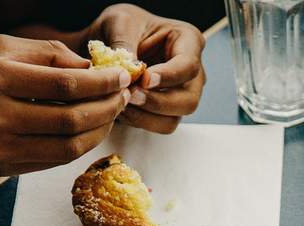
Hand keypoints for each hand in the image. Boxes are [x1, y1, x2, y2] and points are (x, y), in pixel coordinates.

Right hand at [0, 35, 129, 175]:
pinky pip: (54, 160)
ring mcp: (0, 148)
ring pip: (69, 146)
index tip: (122, 77)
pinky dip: (78, 145)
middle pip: (73, 120)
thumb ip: (43, 53)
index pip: (66, 85)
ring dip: (99, 131)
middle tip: (124, 96)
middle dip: (108, 108)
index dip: (102, 83)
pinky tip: (89, 130)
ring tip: (112, 113)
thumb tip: (90, 67)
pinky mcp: (3, 169)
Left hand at [80, 5, 205, 132]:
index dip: (168, 76)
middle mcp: (191, 73)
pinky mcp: (167, 110)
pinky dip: (138, 120)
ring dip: (146, 115)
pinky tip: (121, 106)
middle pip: (188, 100)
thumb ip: (125, 42)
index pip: (188, 66)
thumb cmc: (123, 26)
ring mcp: (182, 94)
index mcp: (188, 42)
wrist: (112, 40)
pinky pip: (158, 125)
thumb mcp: (120, 22)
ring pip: (174, 119)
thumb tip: (131, 69)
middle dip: (158, 102)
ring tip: (121, 101)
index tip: (145, 79)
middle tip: (131, 95)